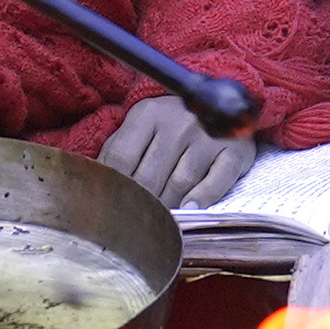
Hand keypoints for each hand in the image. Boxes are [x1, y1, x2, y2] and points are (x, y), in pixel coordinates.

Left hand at [106, 96, 259, 208]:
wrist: (224, 104)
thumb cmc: (172, 125)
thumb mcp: (142, 126)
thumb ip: (119, 150)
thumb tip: (95, 184)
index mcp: (148, 113)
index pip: (122, 157)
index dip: (115, 186)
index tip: (112, 207)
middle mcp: (178, 120)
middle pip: (150, 175)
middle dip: (141, 203)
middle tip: (134, 223)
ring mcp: (208, 135)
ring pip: (180, 182)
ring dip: (167, 206)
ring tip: (159, 223)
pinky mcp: (235, 150)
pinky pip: (216, 181)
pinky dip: (202, 198)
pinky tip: (190, 209)